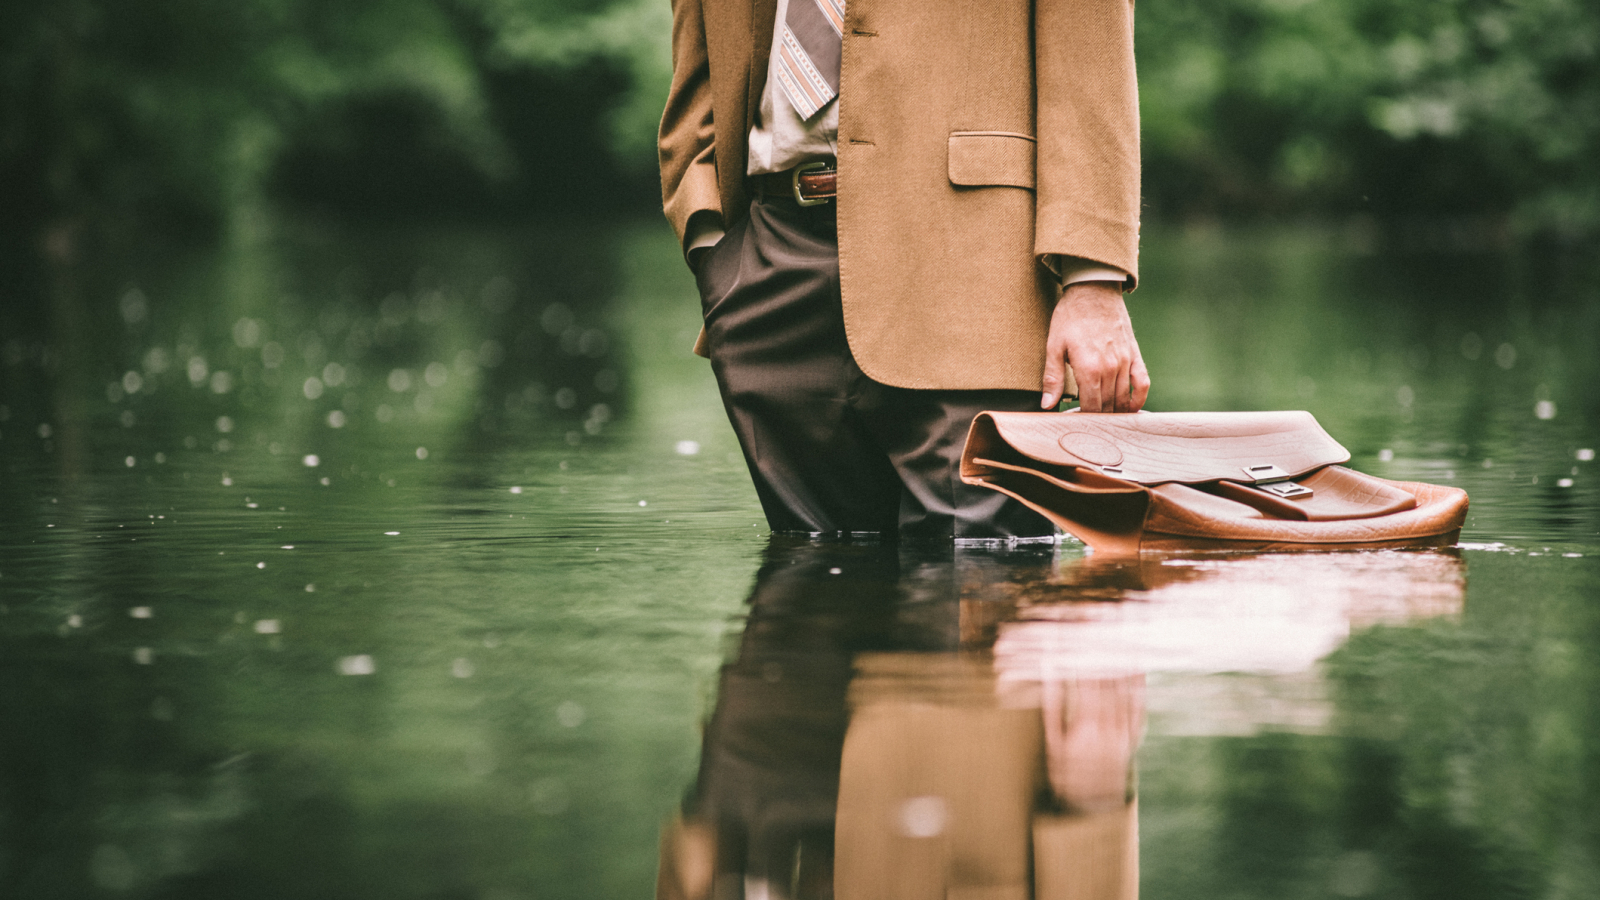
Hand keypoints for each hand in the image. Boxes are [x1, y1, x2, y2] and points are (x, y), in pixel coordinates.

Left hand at [1041, 282, 1149, 412]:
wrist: (1094, 291)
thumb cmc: (1070, 317)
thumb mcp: (1054, 346)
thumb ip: (1052, 378)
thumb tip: (1047, 405)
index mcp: (1089, 369)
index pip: (1090, 407)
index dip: (1084, 419)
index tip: (1076, 424)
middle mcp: (1110, 368)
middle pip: (1107, 406)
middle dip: (1098, 418)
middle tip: (1089, 425)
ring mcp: (1126, 362)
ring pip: (1123, 398)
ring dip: (1115, 412)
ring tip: (1105, 421)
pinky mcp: (1135, 355)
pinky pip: (1143, 383)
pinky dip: (1139, 399)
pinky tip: (1130, 408)